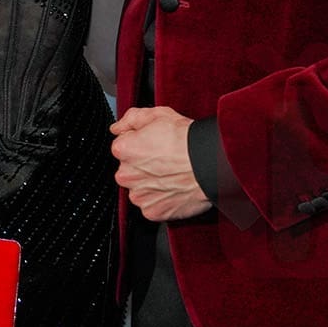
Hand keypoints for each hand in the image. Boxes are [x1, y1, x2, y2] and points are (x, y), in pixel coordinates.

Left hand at [110, 106, 212, 221]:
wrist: (211, 165)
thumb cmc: (187, 140)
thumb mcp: (159, 114)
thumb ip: (131, 119)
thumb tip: (117, 127)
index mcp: (124, 150)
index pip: (122, 146)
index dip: (139, 143)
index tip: (154, 144)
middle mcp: (126, 174)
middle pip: (128, 170)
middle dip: (142, 166)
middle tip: (164, 159)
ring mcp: (139, 195)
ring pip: (139, 189)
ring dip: (150, 184)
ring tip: (171, 174)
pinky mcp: (152, 211)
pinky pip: (151, 205)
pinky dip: (161, 199)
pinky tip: (174, 187)